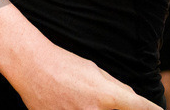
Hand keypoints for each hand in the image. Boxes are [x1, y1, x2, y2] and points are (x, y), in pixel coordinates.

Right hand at [14, 46, 159, 109]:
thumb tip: (132, 101)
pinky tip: (74, 104)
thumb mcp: (95, 71)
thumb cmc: (64, 64)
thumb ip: (116, 89)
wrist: (31, 66)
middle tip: (104, 101)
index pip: (139, 107)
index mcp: (105, 95)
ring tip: (86, 99)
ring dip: (98, 109)